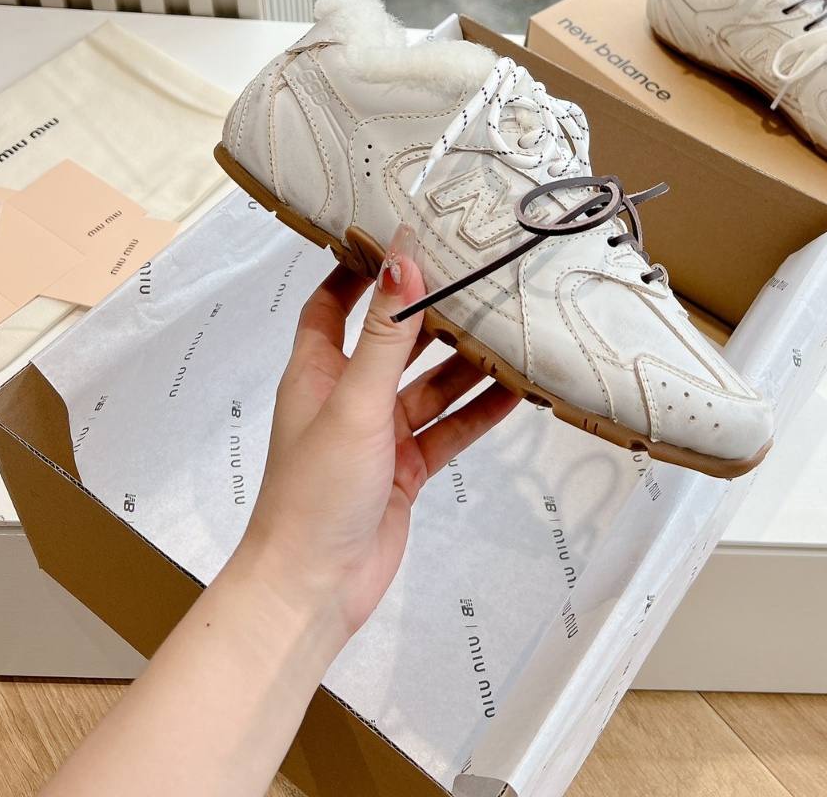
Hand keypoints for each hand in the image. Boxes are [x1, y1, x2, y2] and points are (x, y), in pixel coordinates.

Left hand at [236, 252, 518, 650]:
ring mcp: (378, 435)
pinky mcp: (405, 470)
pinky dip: (478, 412)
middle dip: (432, 314)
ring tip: (509, 330)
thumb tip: (401, 261)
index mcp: (316, 373)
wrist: (313, 589)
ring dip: (465, 364)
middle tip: (476, 278)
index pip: (333, 305)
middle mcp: (347, 397)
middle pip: (394, 341)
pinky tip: (514, 393)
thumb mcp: (354, 403)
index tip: (398, 237)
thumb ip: (385, 335)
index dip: (359, 271)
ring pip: (429, 386)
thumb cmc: (312, 495)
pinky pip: (448, 430)